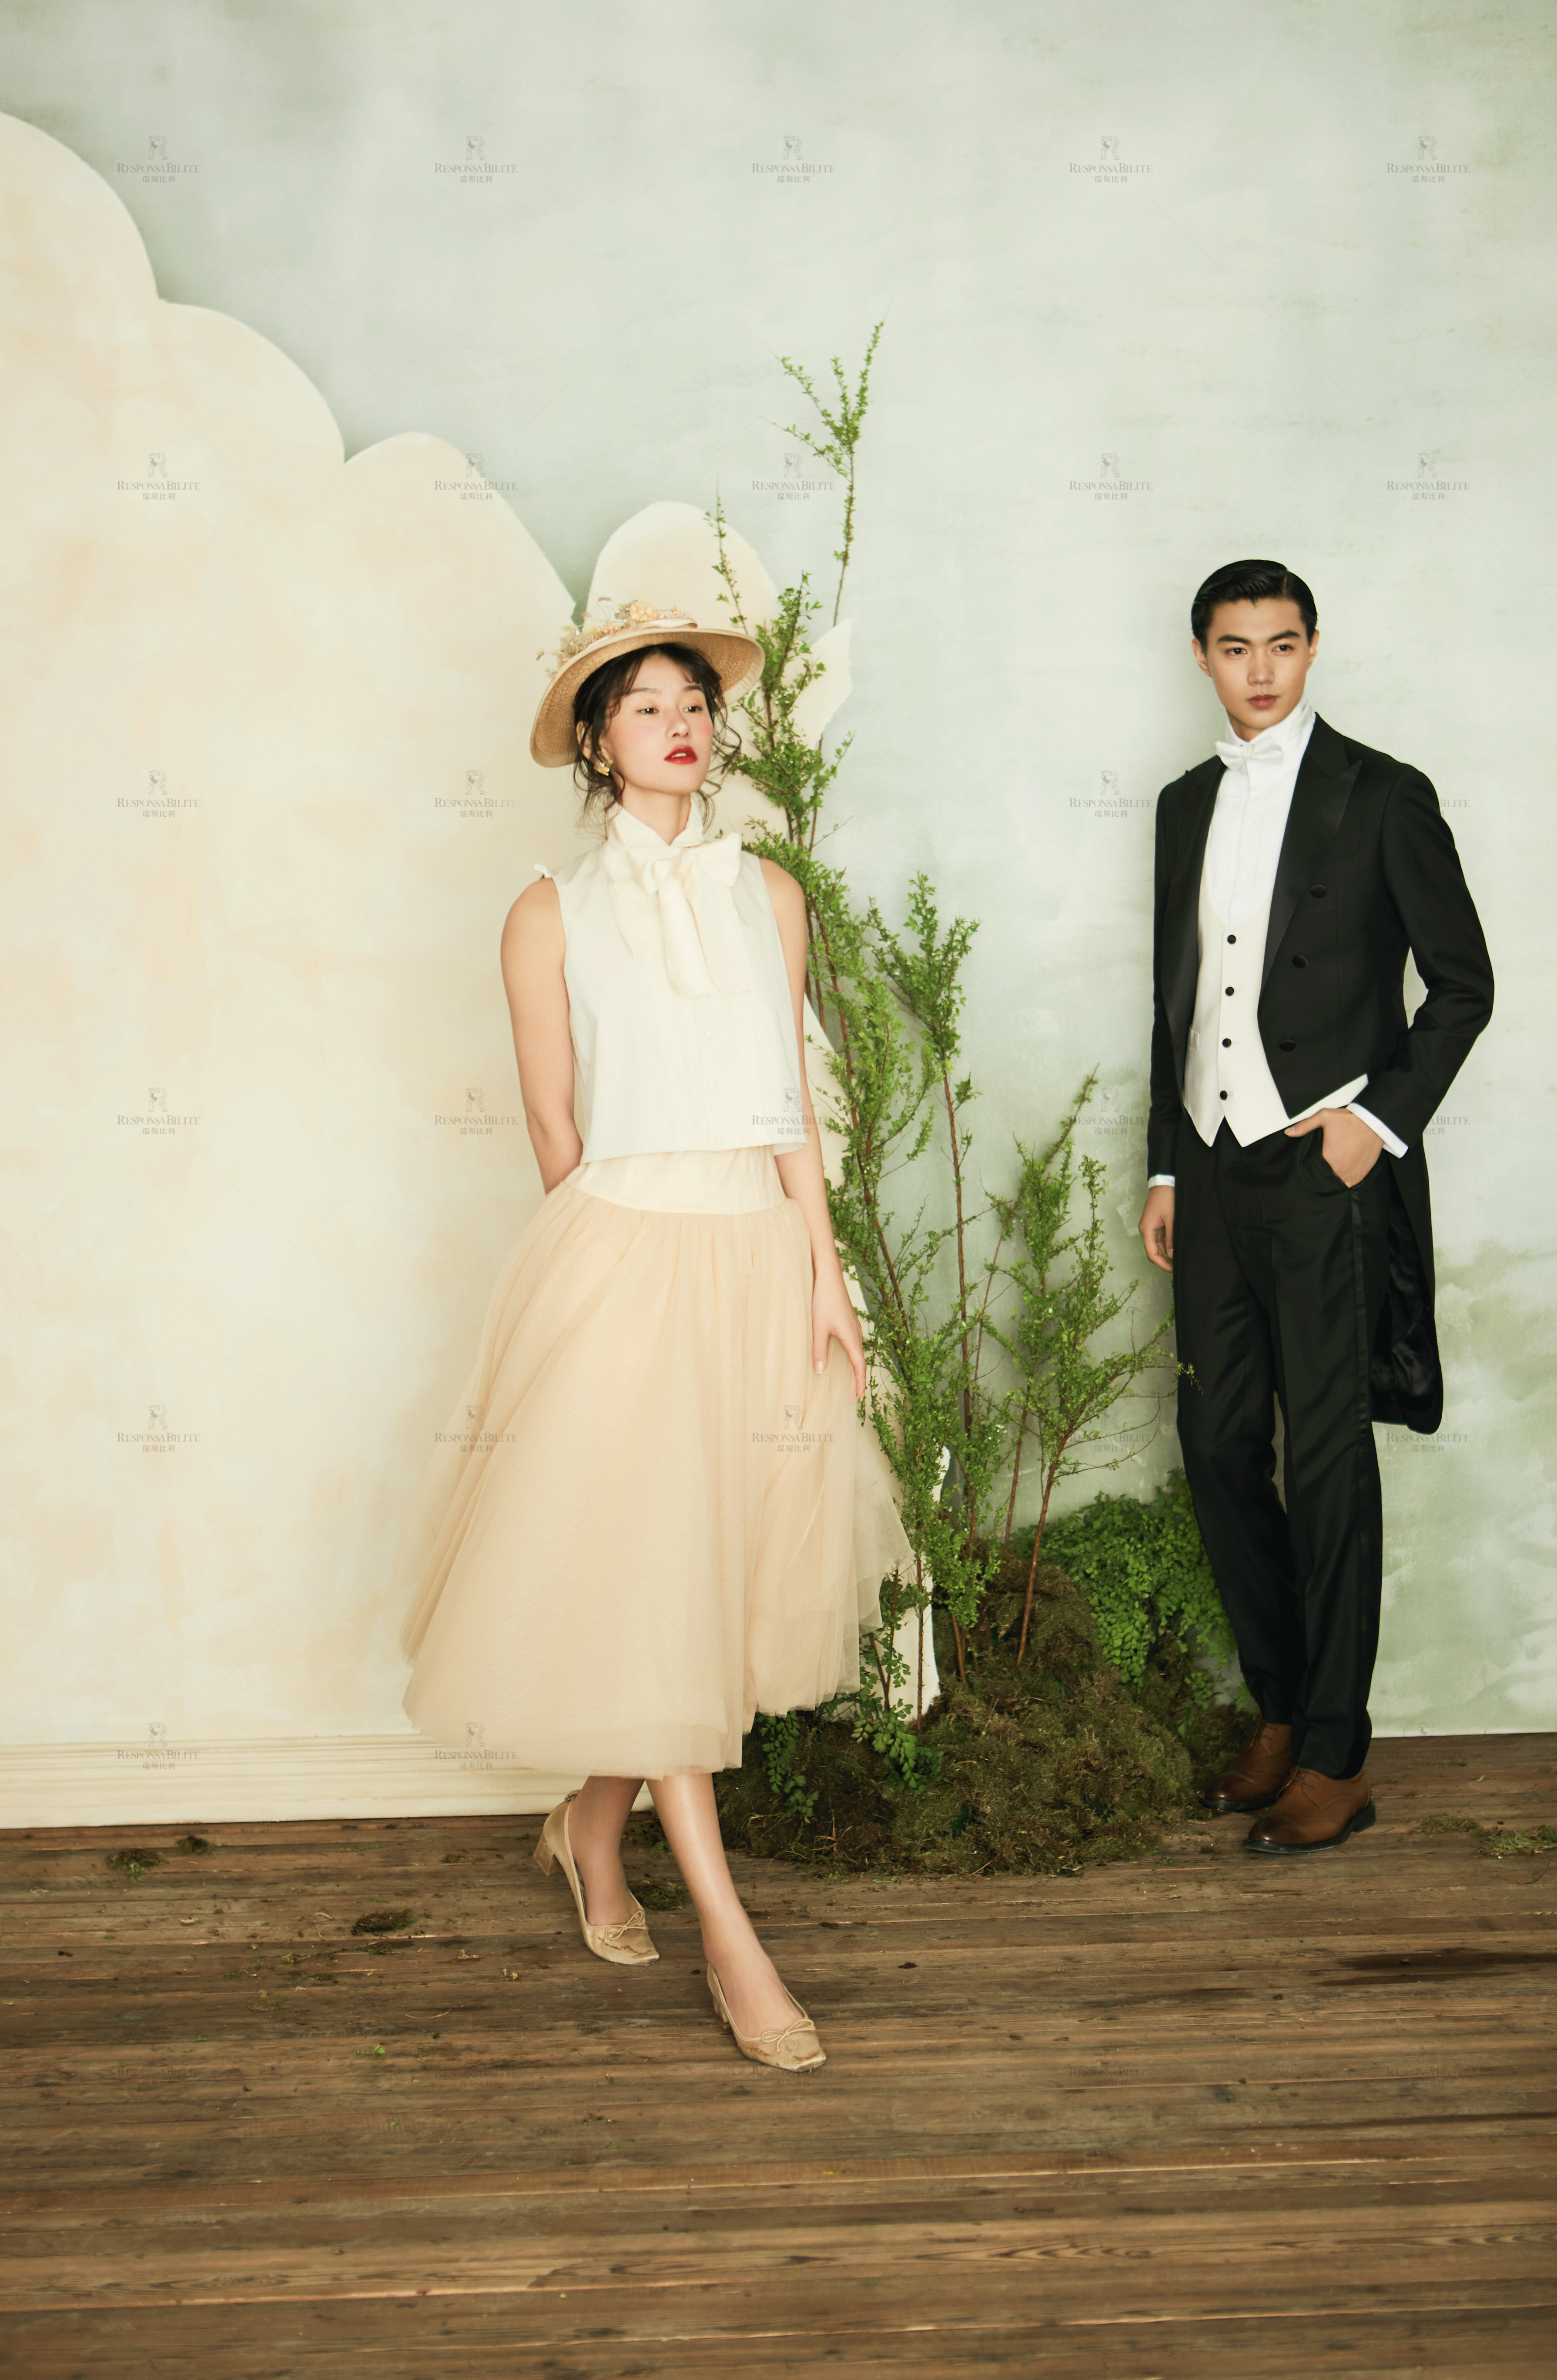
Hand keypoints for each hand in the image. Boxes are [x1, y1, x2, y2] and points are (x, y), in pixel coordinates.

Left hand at [811, 1259, 865, 1395]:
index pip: (859, 1365)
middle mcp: (856, 1332)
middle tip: (853, 1393)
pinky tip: (843, 1354)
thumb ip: (819, 1350)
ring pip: (858, 1350)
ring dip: (855, 1365)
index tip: (858, 1396)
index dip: (859, 1382)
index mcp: (851, 1337)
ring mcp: (854, 1325)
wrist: (829, 1276)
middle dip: (857, 1377)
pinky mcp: (848, 1319)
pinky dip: (851, 1354)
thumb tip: (820, 1371)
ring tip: (849, 1377)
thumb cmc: (823, 1301)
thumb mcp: (818, 1328)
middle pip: (861, 1359)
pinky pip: (854, 1342)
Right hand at [1138, 1184, 1174, 1273]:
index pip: (1152, 1254)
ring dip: (1166, 1254)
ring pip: (1157, 1246)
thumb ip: (1171, 1238)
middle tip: (1179, 1266)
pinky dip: (1167, 1246)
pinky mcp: (1157, 1223)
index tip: (1174, 1270)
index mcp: (1147, 1229)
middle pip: (1153, 1252)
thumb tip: (1172, 1255)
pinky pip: (1161, 1239)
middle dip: (1165, 1261)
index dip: (1162, 1264)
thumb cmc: (1167, 1198)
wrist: (1165, 1181)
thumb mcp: (1171, 1219)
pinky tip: (1176, 1248)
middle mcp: (1147, 1230)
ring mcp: (1151, 1227)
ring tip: (1179, 1259)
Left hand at [1285, 1107, 1382, 1185]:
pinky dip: (1346, 1179)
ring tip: (1334, 1169)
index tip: (1315, 1164)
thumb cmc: (1350, 1120)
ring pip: (1338, 1182)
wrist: (1374, 1122)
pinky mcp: (1361, 1174)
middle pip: (1326, 1177)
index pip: (1315, 1169)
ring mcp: (1351, 1173)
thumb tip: (1289, 1133)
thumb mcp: (1324, 1117)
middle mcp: (1339, 1168)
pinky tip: (1344, 1171)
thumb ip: (1305, 1126)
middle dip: (1324, 1172)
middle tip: (1326, 1165)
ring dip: (1334, 1178)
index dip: (1313, 1167)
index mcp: (1328, 1157)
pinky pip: (1350, 1182)